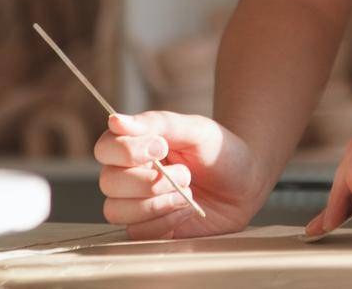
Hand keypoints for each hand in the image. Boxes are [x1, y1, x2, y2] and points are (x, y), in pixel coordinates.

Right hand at [94, 110, 266, 238]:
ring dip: (158, 202)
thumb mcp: (196, 130)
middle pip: (109, 182)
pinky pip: (137, 232)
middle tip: (186, 174)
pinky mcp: (148, 229)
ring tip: (188, 192)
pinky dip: (166, 220)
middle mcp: (128, 176)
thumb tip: (116, 119)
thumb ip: (157, 123)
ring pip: (117, 210)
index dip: (127, 151)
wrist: (245, 184)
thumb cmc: (219, 151)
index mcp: (135, 146)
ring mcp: (136, 204)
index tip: (161, 147)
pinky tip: (187, 209)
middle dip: (151, 181)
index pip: (105, 148)